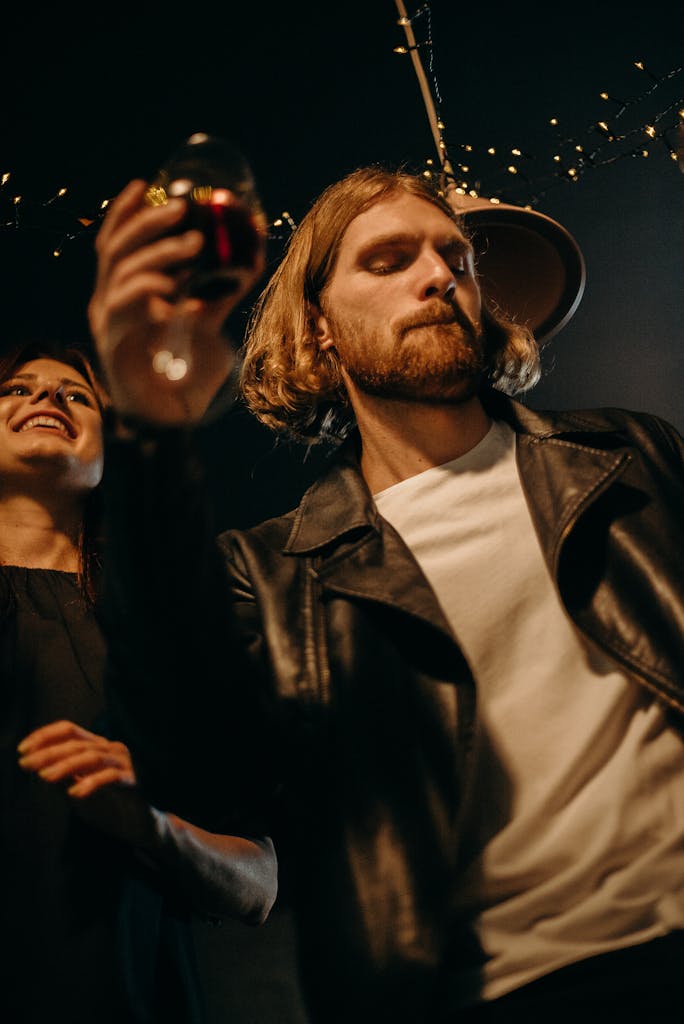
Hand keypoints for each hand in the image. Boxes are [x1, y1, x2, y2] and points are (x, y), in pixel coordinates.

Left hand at [17, 719, 157, 848]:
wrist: (139, 824)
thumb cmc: (107, 805)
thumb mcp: (77, 788)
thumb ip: (62, 776)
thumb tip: (37, 768)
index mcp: (98, 745)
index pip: (69, 730)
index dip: (45, 736)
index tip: (23, 749)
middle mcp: (112, 748)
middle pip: (77, 743)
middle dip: (48, 753)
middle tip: (26, 764)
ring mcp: (124, 762)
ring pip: (92, 756)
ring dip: (65, 766)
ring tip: (45, 777)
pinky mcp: (133, 779)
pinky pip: (110, 777)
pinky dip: (90, 783)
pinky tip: (74, 794)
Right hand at [88, 180, 265, 424]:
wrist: (175, 419)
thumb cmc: (189, 372)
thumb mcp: (210, 321)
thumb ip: (222, 291)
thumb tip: (251, 254)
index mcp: (127, 289)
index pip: (116, 239)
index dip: (126, 210)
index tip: (146, 183)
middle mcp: (112, 300)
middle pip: (117, 245)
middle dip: (148, 221)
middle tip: (182, 209)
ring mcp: (109, 320)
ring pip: (123, 268)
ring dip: (161, 251)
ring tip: (196, 246)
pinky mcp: (112, 341)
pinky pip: (123, 302)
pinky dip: (148, 288)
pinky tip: (174, 292)